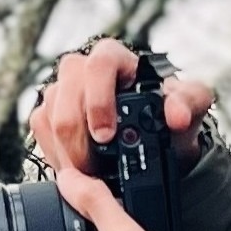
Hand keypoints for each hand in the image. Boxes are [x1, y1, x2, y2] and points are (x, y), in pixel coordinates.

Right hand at [31, 37, 215, 173]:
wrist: (158, 140)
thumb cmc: (170, 115)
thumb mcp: (190, 107)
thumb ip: (188, 105)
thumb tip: (176, 115)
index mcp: (115, 58)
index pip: (97, 66)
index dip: (98, 101)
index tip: (106, 135)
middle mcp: (82, 69)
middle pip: (64, 95)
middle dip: (78, 138)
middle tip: (97, 168)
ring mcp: (62, 91)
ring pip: (49, 116)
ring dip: (68, 152)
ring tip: (92, 173)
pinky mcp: (49, 113)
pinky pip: (40, 131)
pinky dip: (57, 155)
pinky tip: (78, 168)